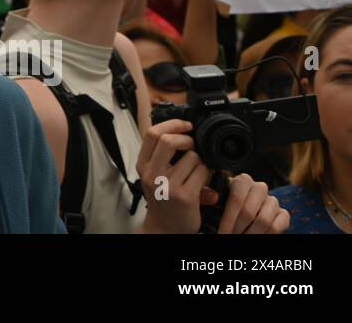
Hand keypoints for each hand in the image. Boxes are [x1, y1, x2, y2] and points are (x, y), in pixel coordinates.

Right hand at [138, 119, 213, 233]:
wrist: (166, 228)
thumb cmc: (163, 200)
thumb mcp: (154, 175)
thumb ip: (161, 155)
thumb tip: (183, 130)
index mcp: (143, 165)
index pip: (152, 134)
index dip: (172, 124)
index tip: (185, 125)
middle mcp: (152, 174)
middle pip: (168, 140)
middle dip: (187, 138)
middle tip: (193, 145)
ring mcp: (167, 185)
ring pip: (192, 157)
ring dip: (201, 160)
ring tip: (198, 170)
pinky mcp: (185, 196)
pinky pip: (203, 172)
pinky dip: (208, 173)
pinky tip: (204, 181)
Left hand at [216, 173, 288, 233]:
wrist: (240, 216)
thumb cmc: (222, 207)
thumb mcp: (213, 200)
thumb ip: (208, 195)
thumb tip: (212, 197)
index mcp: (242, 181)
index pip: (237, 198)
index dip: (228, 218)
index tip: (222, 232)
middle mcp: (259, 188)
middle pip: (249, 211)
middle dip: (237, 228)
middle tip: (229, 237)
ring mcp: (272, 201)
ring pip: (264, 220)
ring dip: (250, 234)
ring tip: (240, 239)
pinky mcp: (283, 214)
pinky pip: (277, 226)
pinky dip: (265, 235)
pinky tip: (255, 238)